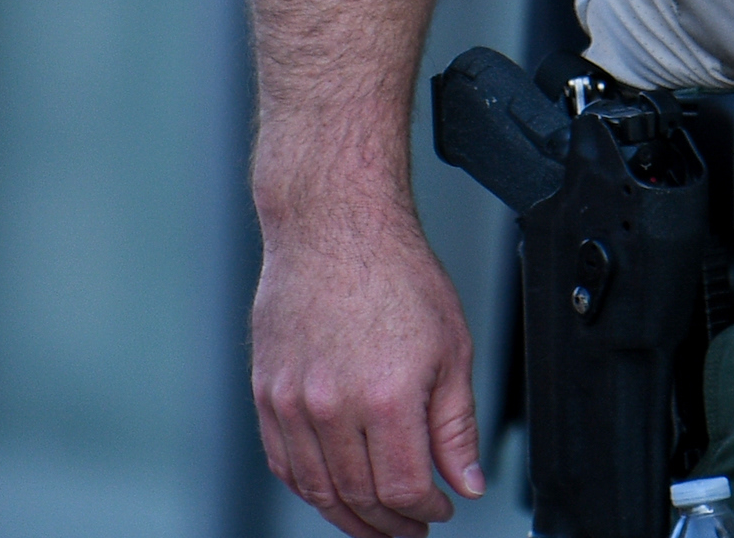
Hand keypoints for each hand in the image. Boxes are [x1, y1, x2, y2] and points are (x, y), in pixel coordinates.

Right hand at [250, 199, 487, 537]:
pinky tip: (332, 491)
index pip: (404, 488)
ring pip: (317, 489)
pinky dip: (309, 488)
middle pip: (359, 497)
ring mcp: (292, 401)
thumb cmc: (395, 273)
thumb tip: (466, 480)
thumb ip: (456, 425)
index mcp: (385, 396)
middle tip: (411, 528)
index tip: (441, 509)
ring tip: (375, 522)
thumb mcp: (452, 348)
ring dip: (348, 516)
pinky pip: (283, 462)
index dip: (427, 511)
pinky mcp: (266, 392)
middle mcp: (332, 405)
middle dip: (390, 524)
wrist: (334, 226)